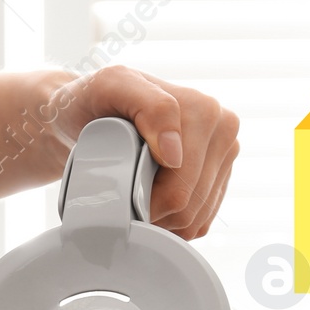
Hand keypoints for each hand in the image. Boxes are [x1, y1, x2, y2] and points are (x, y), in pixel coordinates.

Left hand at [51, 66, 239, 239]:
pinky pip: (201, 221)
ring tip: (134, 199)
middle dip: (154, 213)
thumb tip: (176, 154)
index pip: (181, 189)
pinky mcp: (219, 178)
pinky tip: (151, 205)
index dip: (146, 203)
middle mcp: (223, 130)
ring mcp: (224, 156)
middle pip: (191, 206)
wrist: (85, 111)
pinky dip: (172, 223)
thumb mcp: (112, 86)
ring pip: (197, 218)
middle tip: (124, 197)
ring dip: (162, 220)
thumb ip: (151, 107)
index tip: (120, 192)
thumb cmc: (94, 99)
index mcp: (206, 111)